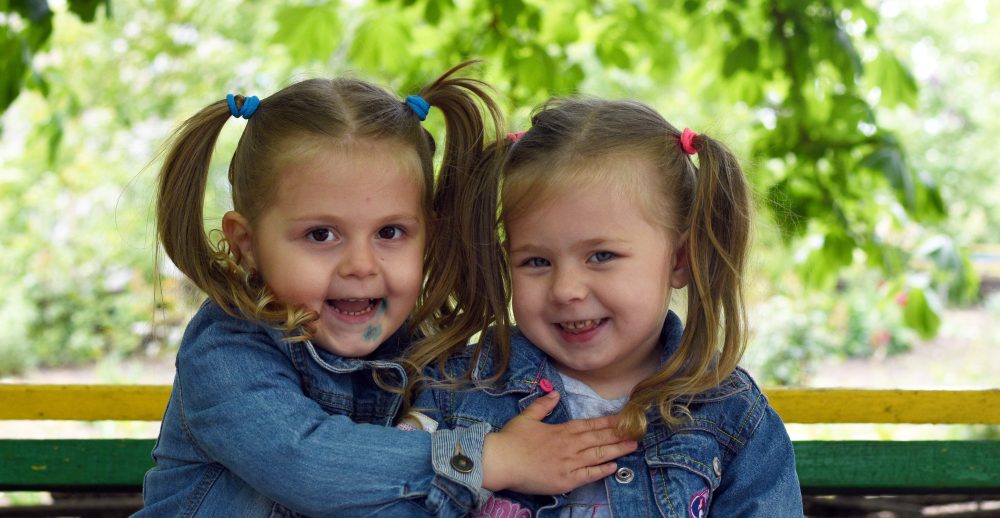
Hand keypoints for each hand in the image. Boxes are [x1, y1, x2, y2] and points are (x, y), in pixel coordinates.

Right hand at [481, 391, 637, 493]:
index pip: (591, 425)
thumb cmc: (512, 439)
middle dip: (619, 435)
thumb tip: (554, 393)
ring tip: (633, 447)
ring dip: (617, 451)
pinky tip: (614, 467)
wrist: (501, 461)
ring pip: (598, 456)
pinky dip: (602, 471)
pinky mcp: (565, 480)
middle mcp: (570, 445)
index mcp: (562, 430)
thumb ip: (543, 406)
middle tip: (638, 432)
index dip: (609, 422)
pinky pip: (588, 475)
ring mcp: (569, 464)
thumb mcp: (527, 417)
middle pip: (600, 439)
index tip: (625, 419)